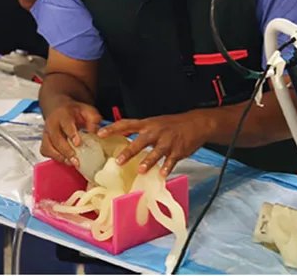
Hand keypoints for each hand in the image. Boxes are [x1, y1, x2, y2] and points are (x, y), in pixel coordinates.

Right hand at [40, 100, 102, 165]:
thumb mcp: (87, 110)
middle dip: (66, 151)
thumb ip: (93, 119)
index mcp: (63, 114)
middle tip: (76, 160)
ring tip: (72, 162)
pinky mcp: (44, 141)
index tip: (78, 143)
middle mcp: (51, 124)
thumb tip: (96, 131)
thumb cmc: (74, 111)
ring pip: (48, 147)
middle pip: (56, 139)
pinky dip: (55, 157)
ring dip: (60, 157)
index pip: (66, 124)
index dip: (71, 134)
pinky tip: (66, 160)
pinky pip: (45, 151)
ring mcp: (46, 133)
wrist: (59, 108)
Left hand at [97, 111, 211, 175]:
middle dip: (130, 151)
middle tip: (119, 161)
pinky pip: (171, 160)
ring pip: (156, 152)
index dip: (113, 128)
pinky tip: (162, 174)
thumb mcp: (155, 123)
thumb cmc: (173, 125)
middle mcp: (156, 132)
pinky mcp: (178, 150)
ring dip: (148, 161)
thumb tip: (121, 136)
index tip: (100, 133)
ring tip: (141, 170)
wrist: (196, 123)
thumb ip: (140, 130)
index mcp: (148, 124)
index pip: (127, 124)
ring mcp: (168, 141)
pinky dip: (167, 167)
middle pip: (141, 141)